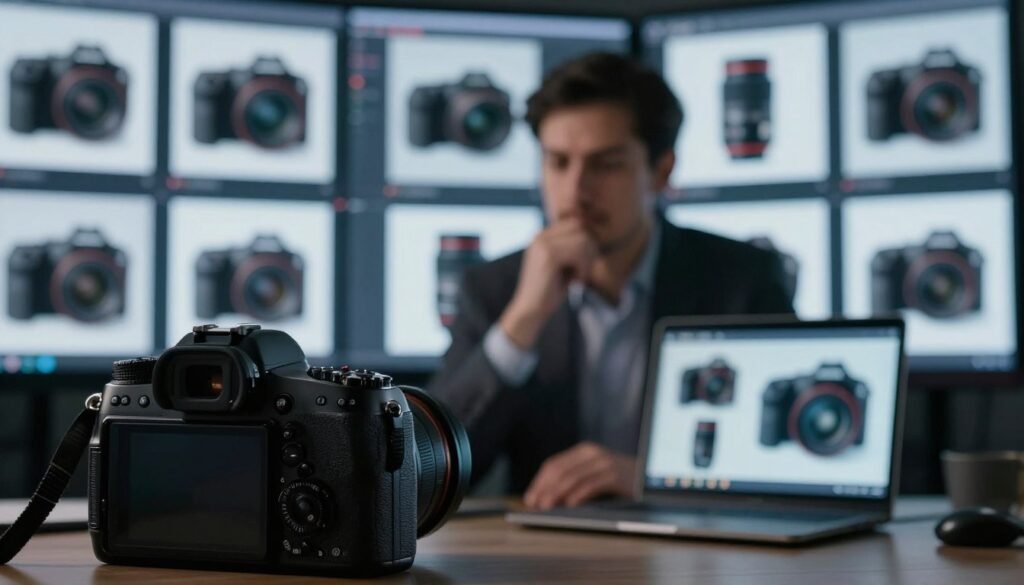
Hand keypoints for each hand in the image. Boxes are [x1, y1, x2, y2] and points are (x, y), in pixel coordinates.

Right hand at [500, 218, 597, 348]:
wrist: (530, 311)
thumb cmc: (549, 292)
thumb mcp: (564, 266)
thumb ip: (574, 250)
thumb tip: (593, 236)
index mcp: (542, 237)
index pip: (575, 223)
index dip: (586, 242)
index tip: (584, 263)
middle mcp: (540, 236)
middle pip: (580, 227)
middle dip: (589, 249)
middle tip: (584, 270)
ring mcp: (542, 244)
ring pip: (583, 239)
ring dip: (587, 261)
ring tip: (579, 276)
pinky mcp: (548, 255)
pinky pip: (579, 252)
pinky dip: (583, 268)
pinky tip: (575, 281)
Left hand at [523, 442, 635, 509]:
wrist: (652, 477)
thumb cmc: (619, 480)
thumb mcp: (594, 473)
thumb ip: (575, 478)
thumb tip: (547, 496)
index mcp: (584, 450)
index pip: (554, 464)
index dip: (539, 481)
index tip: (529, 498)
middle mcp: (593, 453)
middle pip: (560, 470)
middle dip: (544, 488)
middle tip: (534, 505)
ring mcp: (605, 463)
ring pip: (573, 478)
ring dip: (556, 493)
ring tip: (546, 507)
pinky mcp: (616, 476)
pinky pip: (592, 485)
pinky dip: (578, 495)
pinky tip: (569, 505)